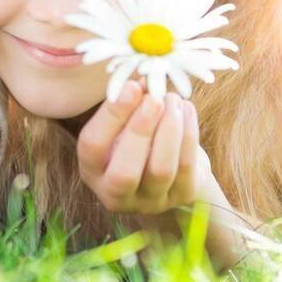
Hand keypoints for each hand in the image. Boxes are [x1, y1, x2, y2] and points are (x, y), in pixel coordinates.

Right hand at [77, 80, 210, 214]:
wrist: (168, 168)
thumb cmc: (135, 139)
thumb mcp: (122, 124)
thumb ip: (127, 104)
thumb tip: (143, 80)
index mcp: (92, 170)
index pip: (92, 147)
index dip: (111, 116)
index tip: (131, 87)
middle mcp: (115, 193)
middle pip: (125, 170)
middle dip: (140, 130)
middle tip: (154, 98)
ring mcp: (150, 201)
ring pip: (161, 170)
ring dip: (169, 129)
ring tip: (173, 99)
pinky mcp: (181, 197)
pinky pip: (186, 167)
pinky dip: (189, 134)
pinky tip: (186, 110)